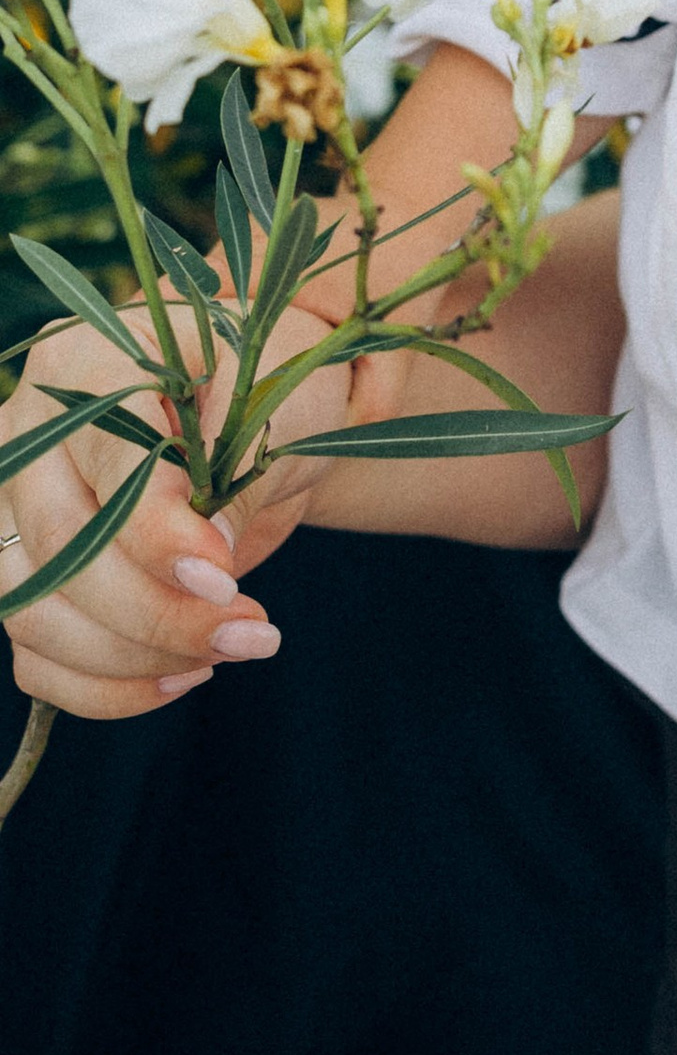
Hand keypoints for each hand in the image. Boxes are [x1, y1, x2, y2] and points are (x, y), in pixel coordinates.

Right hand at [1, 314, 315, 720]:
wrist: (262, 419)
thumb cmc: (271, 388)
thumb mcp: (272, 405)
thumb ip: (230, 475)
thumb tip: (202, 568)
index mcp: (83, 366)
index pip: (104, 465)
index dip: (158, 535)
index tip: (226, 581)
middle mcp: (25, 440)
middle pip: (61, 552)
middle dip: (158, 614)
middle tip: (252, 633)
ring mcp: (11, 513)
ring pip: (36, 616)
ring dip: (136, 659)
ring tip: (230, 650)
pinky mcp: (28, 577)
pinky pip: (38, 658)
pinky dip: (106, 688)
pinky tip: (181, 678)